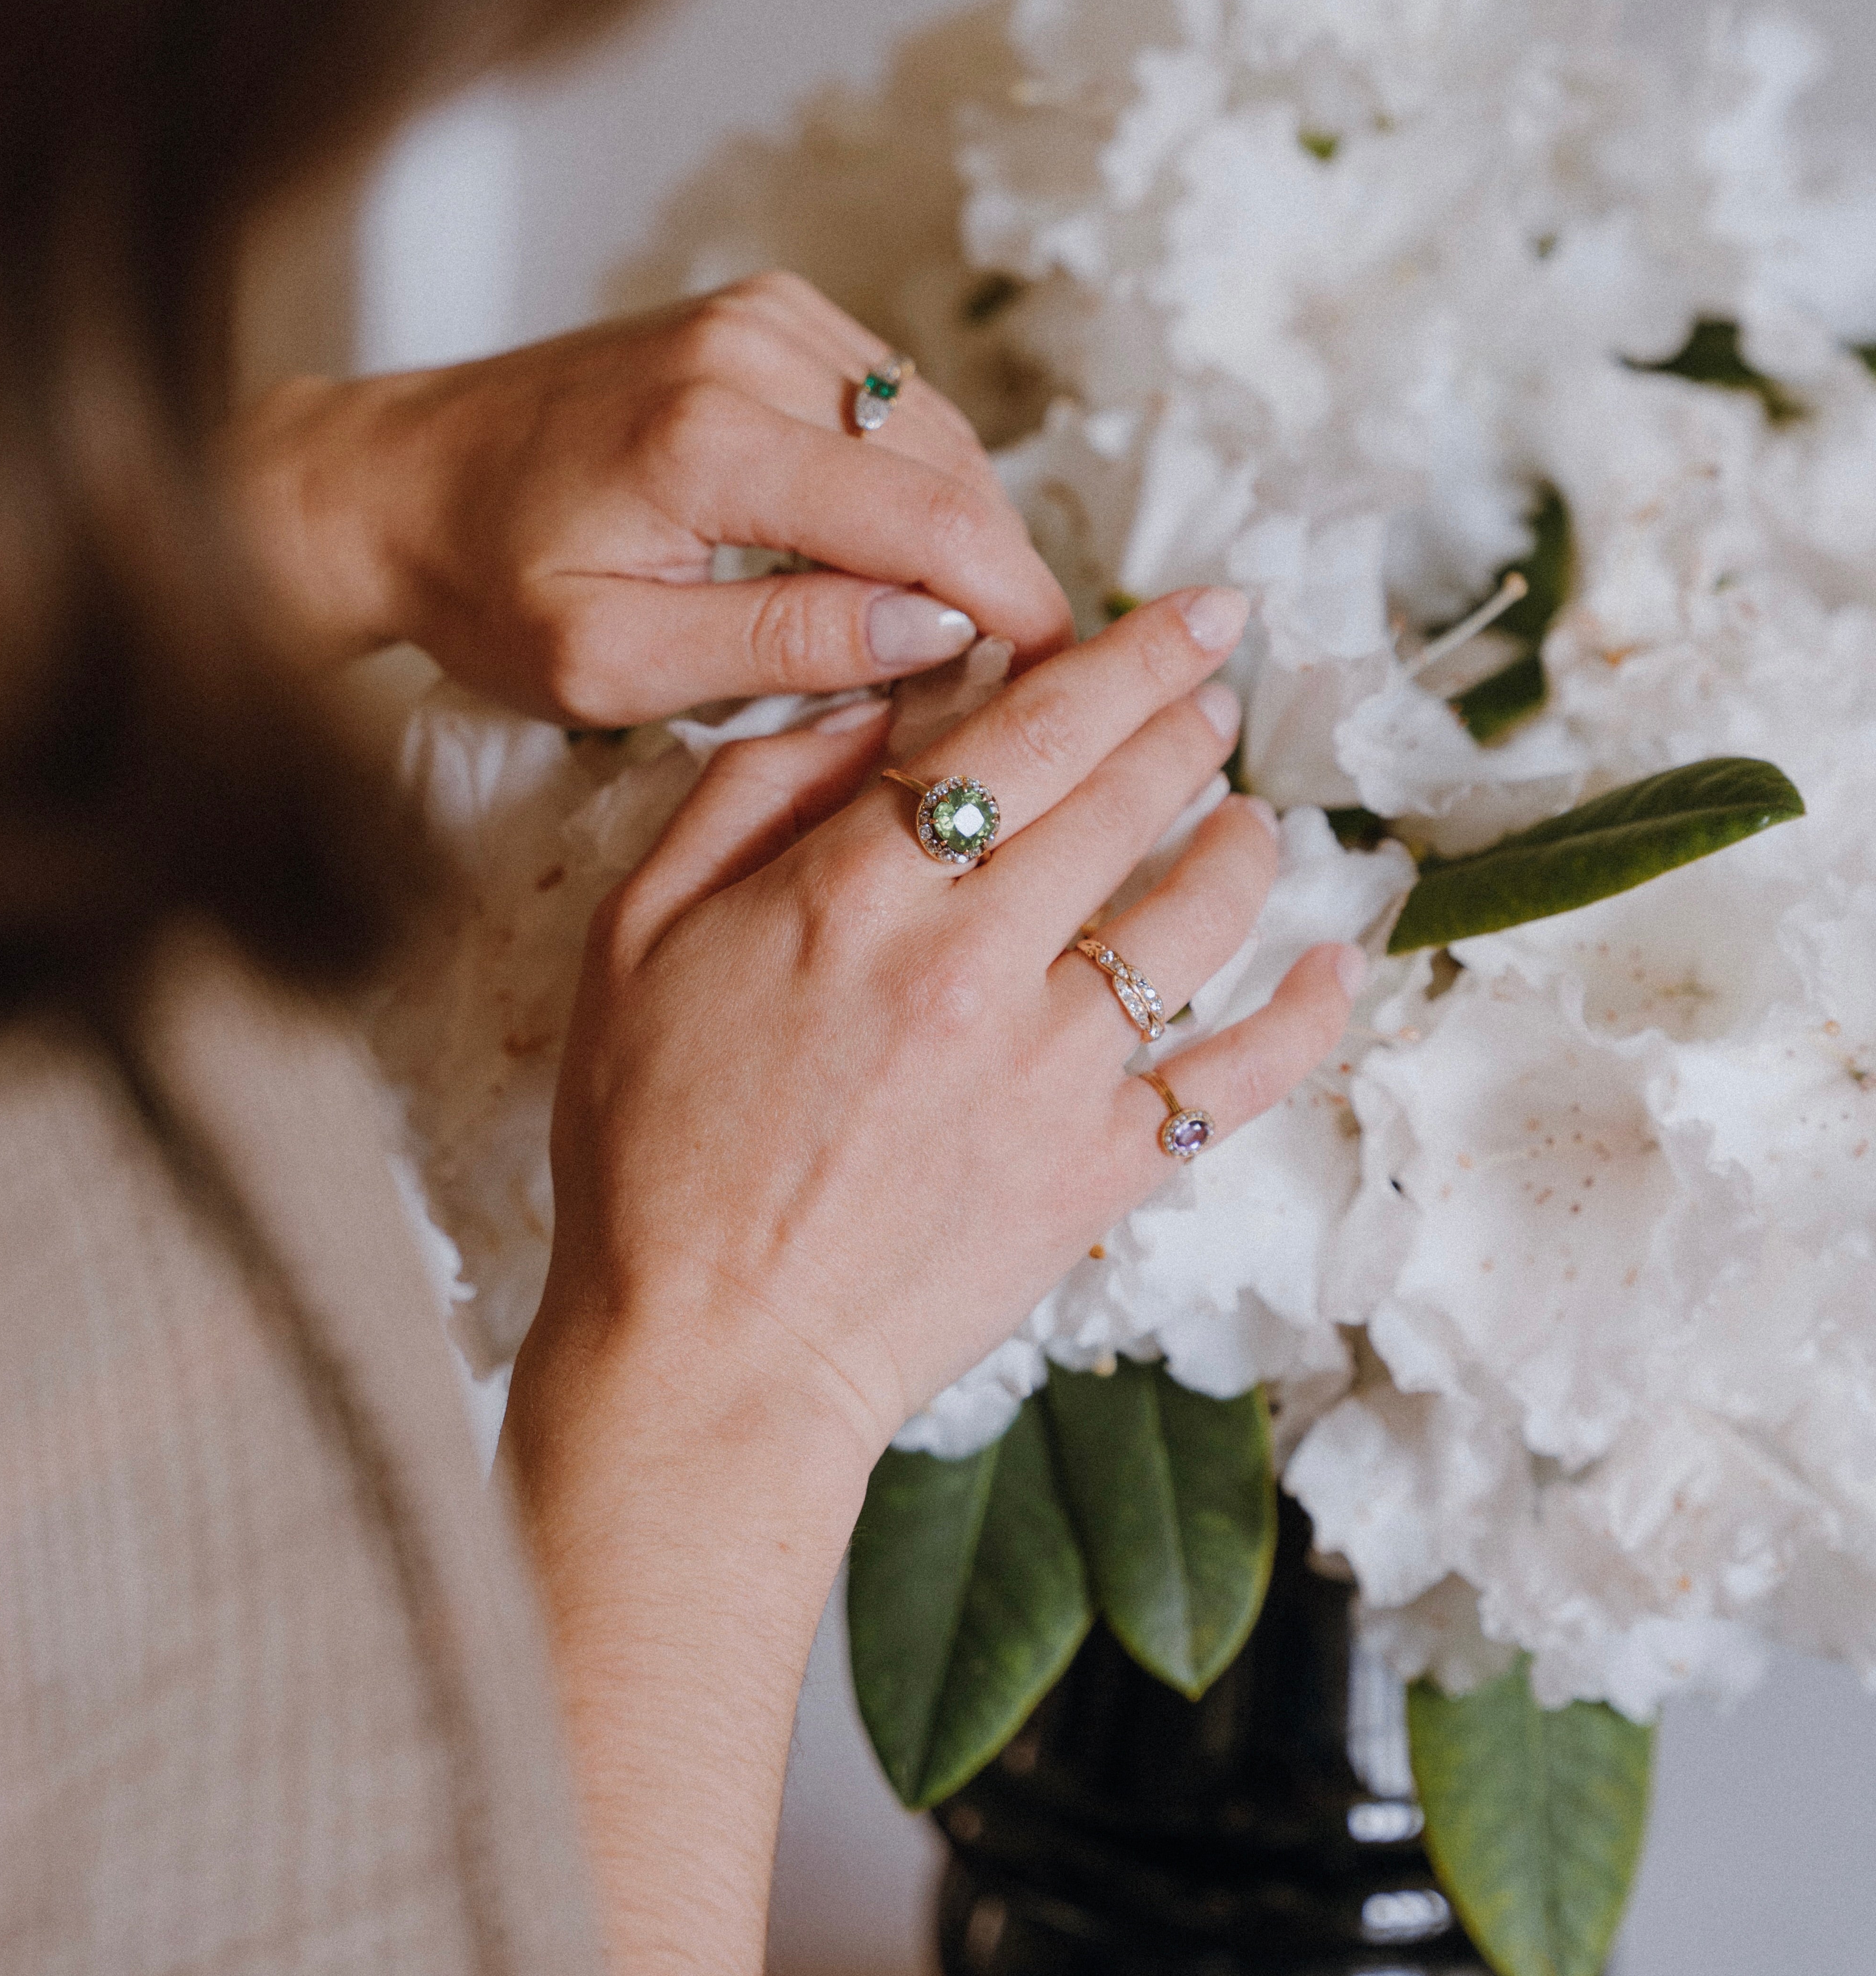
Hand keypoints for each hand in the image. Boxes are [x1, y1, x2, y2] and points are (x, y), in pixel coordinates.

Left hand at [227, 271, 1072, 721]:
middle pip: (952, 472)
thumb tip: (936, 632)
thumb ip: (783, 646)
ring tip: (945, 629)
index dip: (1018, 605)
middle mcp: (750, 347)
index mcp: (710, 439)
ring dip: (961, 531)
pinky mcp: (765, 311)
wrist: (394, 477)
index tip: (1062, 678)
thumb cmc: (482, 586)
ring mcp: (762, 314)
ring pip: (937, 434)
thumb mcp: (613, 662)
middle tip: (1005, 678)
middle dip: (996, 575)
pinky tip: (887, 555)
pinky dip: (914, 481)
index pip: (931, 521)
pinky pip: (894, 402)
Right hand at [520, 585, 1361, 1461]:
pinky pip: (1236, 1080)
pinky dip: (1306, 1017)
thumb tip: (860, 712)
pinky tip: (1339, 963)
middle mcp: (970, 967)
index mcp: (855, 896)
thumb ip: (743, 800)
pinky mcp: (1095, 1172)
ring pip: (1196, 921)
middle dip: (1184, 723)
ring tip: (1250, 818)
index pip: (1024, 734)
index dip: (1123, 655)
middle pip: (1121, 801)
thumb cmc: (649, 1151)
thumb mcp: (636, 940)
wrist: (704, 1363)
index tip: (1193, 612)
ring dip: (1241, 849)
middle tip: (1214, 689)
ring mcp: (1048, 1074)